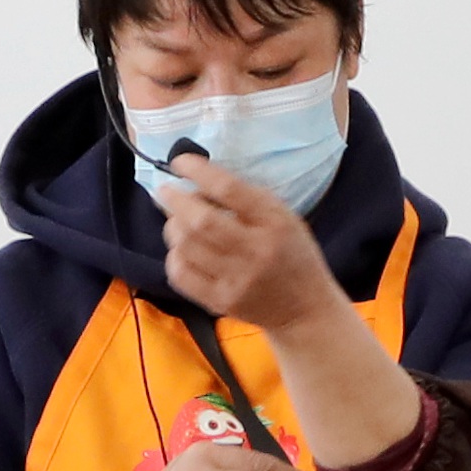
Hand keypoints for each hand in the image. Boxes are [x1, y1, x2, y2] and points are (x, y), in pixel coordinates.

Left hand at [143, 145, 350, 336]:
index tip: (179, 162)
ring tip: (176, 221)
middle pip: (200, 221)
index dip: (198, 172)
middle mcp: (256, 251)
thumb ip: (246, 200)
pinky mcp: (221, 302)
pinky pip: (181, 275)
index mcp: (275, 222)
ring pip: (186, 247)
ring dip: (172, 228)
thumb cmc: (292, 253)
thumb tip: (197, 183)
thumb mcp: (283, 217)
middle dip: (175, 201)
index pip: (229, 190)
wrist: (305, 308)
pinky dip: (174, 256)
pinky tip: (181, 250)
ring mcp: (237, 280)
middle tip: (165, 192)